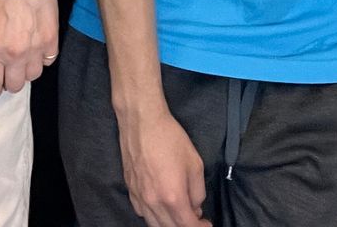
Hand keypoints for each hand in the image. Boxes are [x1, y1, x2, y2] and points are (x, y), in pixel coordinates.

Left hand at [0, 0, 58, 94]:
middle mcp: (15, 54)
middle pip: (14, 85)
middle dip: (10, 82)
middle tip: (9, 76)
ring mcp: (35, 50)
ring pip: (33, 76)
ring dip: (27, 71)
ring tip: (24, 63)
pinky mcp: (51, 41)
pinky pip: (48, 61)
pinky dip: (43, 59)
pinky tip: (38, 51)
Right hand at [119, 106, 210, 226]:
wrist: (141, 121)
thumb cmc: (170, 139)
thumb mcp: (195, 164)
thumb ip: (198, 192)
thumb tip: (195, 207)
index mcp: (172, 197)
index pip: (187, 225)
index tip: (207, 223)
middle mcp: (153, 202)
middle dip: (185, 226)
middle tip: (196, 220)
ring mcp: (139, 197)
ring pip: (154, 224)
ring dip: (169, 224)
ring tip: (179, 215)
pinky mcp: (130, 189)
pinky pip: (142, 213)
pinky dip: (154, 216)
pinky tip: (161, 207)